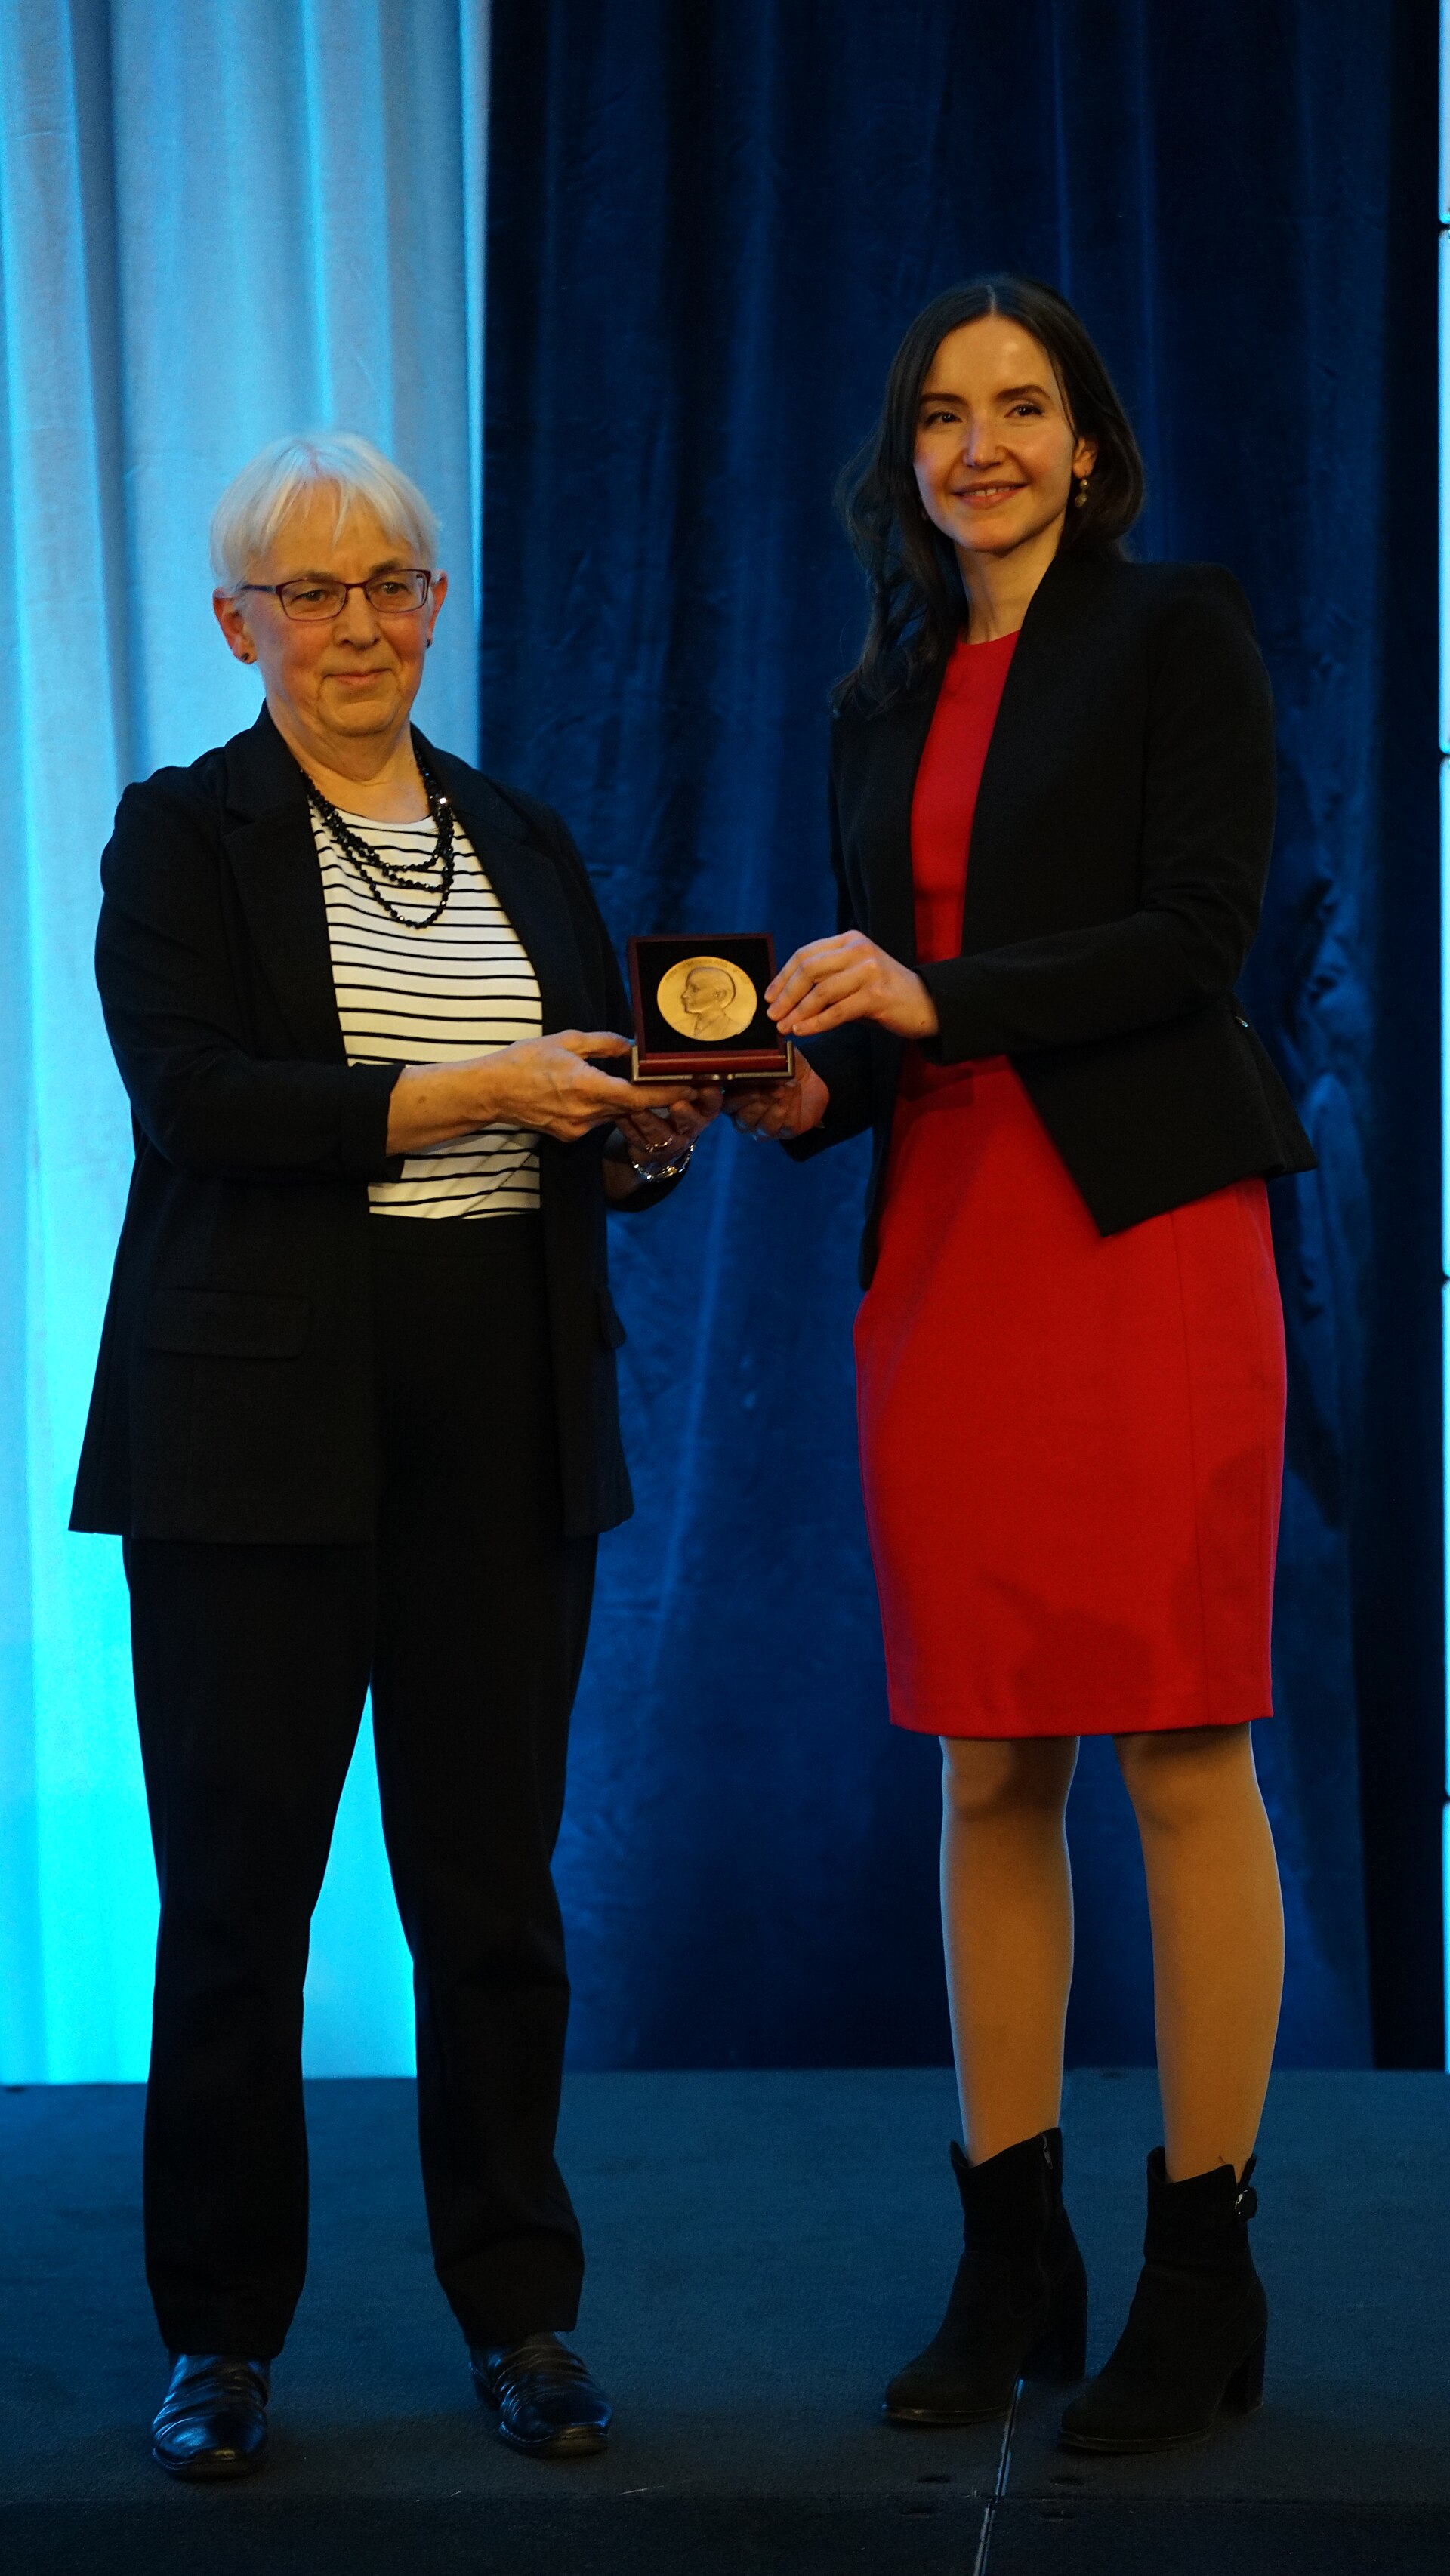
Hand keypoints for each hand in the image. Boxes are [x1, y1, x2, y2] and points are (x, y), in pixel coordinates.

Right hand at [387, 1032, 695, 1153]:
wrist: (491, 1093)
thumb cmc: (524, 1063)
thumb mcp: (566, 1041)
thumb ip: (604, 1044)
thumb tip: (631, 1046)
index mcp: (588, 1088)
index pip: (640, 1097)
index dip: (668, 1093)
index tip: (691, 1086)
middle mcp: (587, 1114)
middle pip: (632, 1106)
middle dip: (652, 1094)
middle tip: (673, 1079)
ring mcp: (579, 1128)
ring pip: (616, 1114)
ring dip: (627, 1099)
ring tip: (632, 1080)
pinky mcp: (570, 1134)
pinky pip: (598, 1119)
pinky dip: (605, 1105)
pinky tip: (597, 1090)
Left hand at [613, 1082, 723, 1168]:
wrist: (662, 1138)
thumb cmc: (672, 1101)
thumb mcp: (683, 1088)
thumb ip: (683, 1075)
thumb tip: (676, 1050)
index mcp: (704, 1108)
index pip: (713, 1102)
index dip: (710, 1097)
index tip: (704, 1088)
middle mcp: (693, 1126)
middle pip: (692, 1122)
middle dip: (684, 1114)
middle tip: (676, 1104)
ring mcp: (674, 1142)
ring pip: (662, 1134)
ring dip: (649, 1121)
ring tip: (636, 1109)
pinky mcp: (654, 1151)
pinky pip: (640, 1140)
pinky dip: (629, 1128)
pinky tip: (620, 1116)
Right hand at [728, 1058, 830, 1141]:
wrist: (809, 1077)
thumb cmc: (782, 1066)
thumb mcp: (770, 1056)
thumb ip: (756, 1056)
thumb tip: (750, 1052)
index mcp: (734, 1099)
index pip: (727, 1105)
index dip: (739, 1097)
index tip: (753, 1085)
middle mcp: (745, 1118)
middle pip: (744, 1119)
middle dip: (761, 1101)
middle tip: (775, 1085)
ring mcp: (764, 1128)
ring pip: (765, 1126)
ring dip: (778, 1104)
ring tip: (788, 1085)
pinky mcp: (785, 1132)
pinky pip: (786, 1125)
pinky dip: (793, 1106)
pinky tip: (795, 1090)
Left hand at [766, 932, 937, 1039]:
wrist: (926, 1004)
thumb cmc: (884, 994)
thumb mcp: (852, 979)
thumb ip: (825, 982)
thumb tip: (786, 1000)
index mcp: (850, 941)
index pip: (806, 954)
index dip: (783, 976)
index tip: (769, 996)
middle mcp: (859, 950)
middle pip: (809, 969)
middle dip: (786, 995)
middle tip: (772, 1014)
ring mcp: (869, 970)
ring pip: (821, 991)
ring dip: (798, 1012)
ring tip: (785, 1027)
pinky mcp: (877, 995)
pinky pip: (838, 1011)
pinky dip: (816, 1023)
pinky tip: (803, 1031)